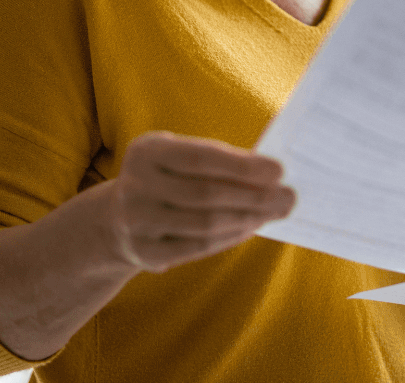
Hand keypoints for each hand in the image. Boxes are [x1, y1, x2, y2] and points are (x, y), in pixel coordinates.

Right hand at [101, 131, 295, 272]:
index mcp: (147, 151)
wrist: (116, 220)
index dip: (242, 166)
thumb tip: (272, 173)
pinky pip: (197, 247)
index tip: (279, 170)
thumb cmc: (167, 178)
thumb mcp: (178, 157)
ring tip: (274, 212)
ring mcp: (136, 222)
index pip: (201, 158)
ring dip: (247, 218)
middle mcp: (135, 185)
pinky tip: (251, 228)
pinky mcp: (144, 252)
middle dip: (254, 196)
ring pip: (204, 223)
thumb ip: (217, 161)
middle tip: (288, 197)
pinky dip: (230, 238)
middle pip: (206, 194)